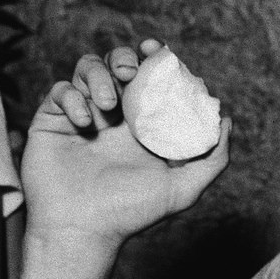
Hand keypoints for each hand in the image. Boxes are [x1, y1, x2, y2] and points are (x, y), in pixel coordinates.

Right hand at [22, 39, 230, 246]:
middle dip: (124, 57)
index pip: (149, 77)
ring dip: (99, 76)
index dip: (154, 58)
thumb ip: (212, 159)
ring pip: (87, 68)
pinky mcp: (53, 120)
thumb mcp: (183, 189)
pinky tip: (84, 122)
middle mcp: (113, 115)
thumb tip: (226, 121)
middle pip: (117, 63)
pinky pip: (60, 90)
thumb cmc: (130, 213)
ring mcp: (82, 114)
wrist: (82, 229)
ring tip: (108, 106)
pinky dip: (73, 98)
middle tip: (129, 71)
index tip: (158, 49)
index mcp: (142, 123)